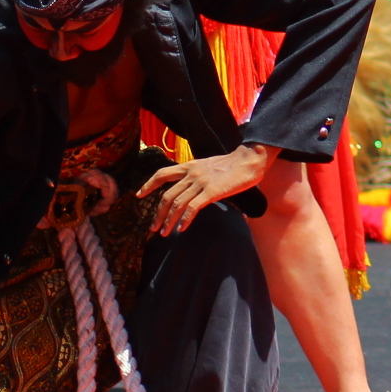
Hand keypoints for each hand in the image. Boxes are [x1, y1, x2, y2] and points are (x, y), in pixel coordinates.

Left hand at [137, 143, 272, 236]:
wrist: (251, 159)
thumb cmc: (235, 164)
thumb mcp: (211, 166)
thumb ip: (199, 176)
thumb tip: (195, 190)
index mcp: (190, 166)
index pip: (162, 174)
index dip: (148, 184)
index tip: (139, 195)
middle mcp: (192, 174)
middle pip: (167, 196)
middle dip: (158, 214)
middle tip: (153, 228)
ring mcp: (201, 182)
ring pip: (177, 204)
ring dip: (168, 220)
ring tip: (164, 233)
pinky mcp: (212, 191)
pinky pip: (192, 208)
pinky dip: (184, 219)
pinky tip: (181, 228)